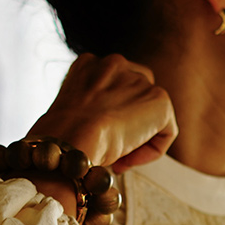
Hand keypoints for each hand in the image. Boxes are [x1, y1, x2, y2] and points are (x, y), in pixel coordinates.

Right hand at [27, 53, 177, 172]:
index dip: (108, 120)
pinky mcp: (158, 99)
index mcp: (88, 65)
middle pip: (136, 96)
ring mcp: (138, 79)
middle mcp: (114, 63)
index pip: (112, 89)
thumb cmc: (58, 142)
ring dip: (138, 140)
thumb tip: (99, 132)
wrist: (68, 142)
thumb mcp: (66, 119)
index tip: (97, 143)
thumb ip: (86, 114)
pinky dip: (152, 151)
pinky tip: (128, 161)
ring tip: (117, 159)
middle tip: (112, 154)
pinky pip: (167, 130)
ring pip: (151, 114)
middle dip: (128, 125)